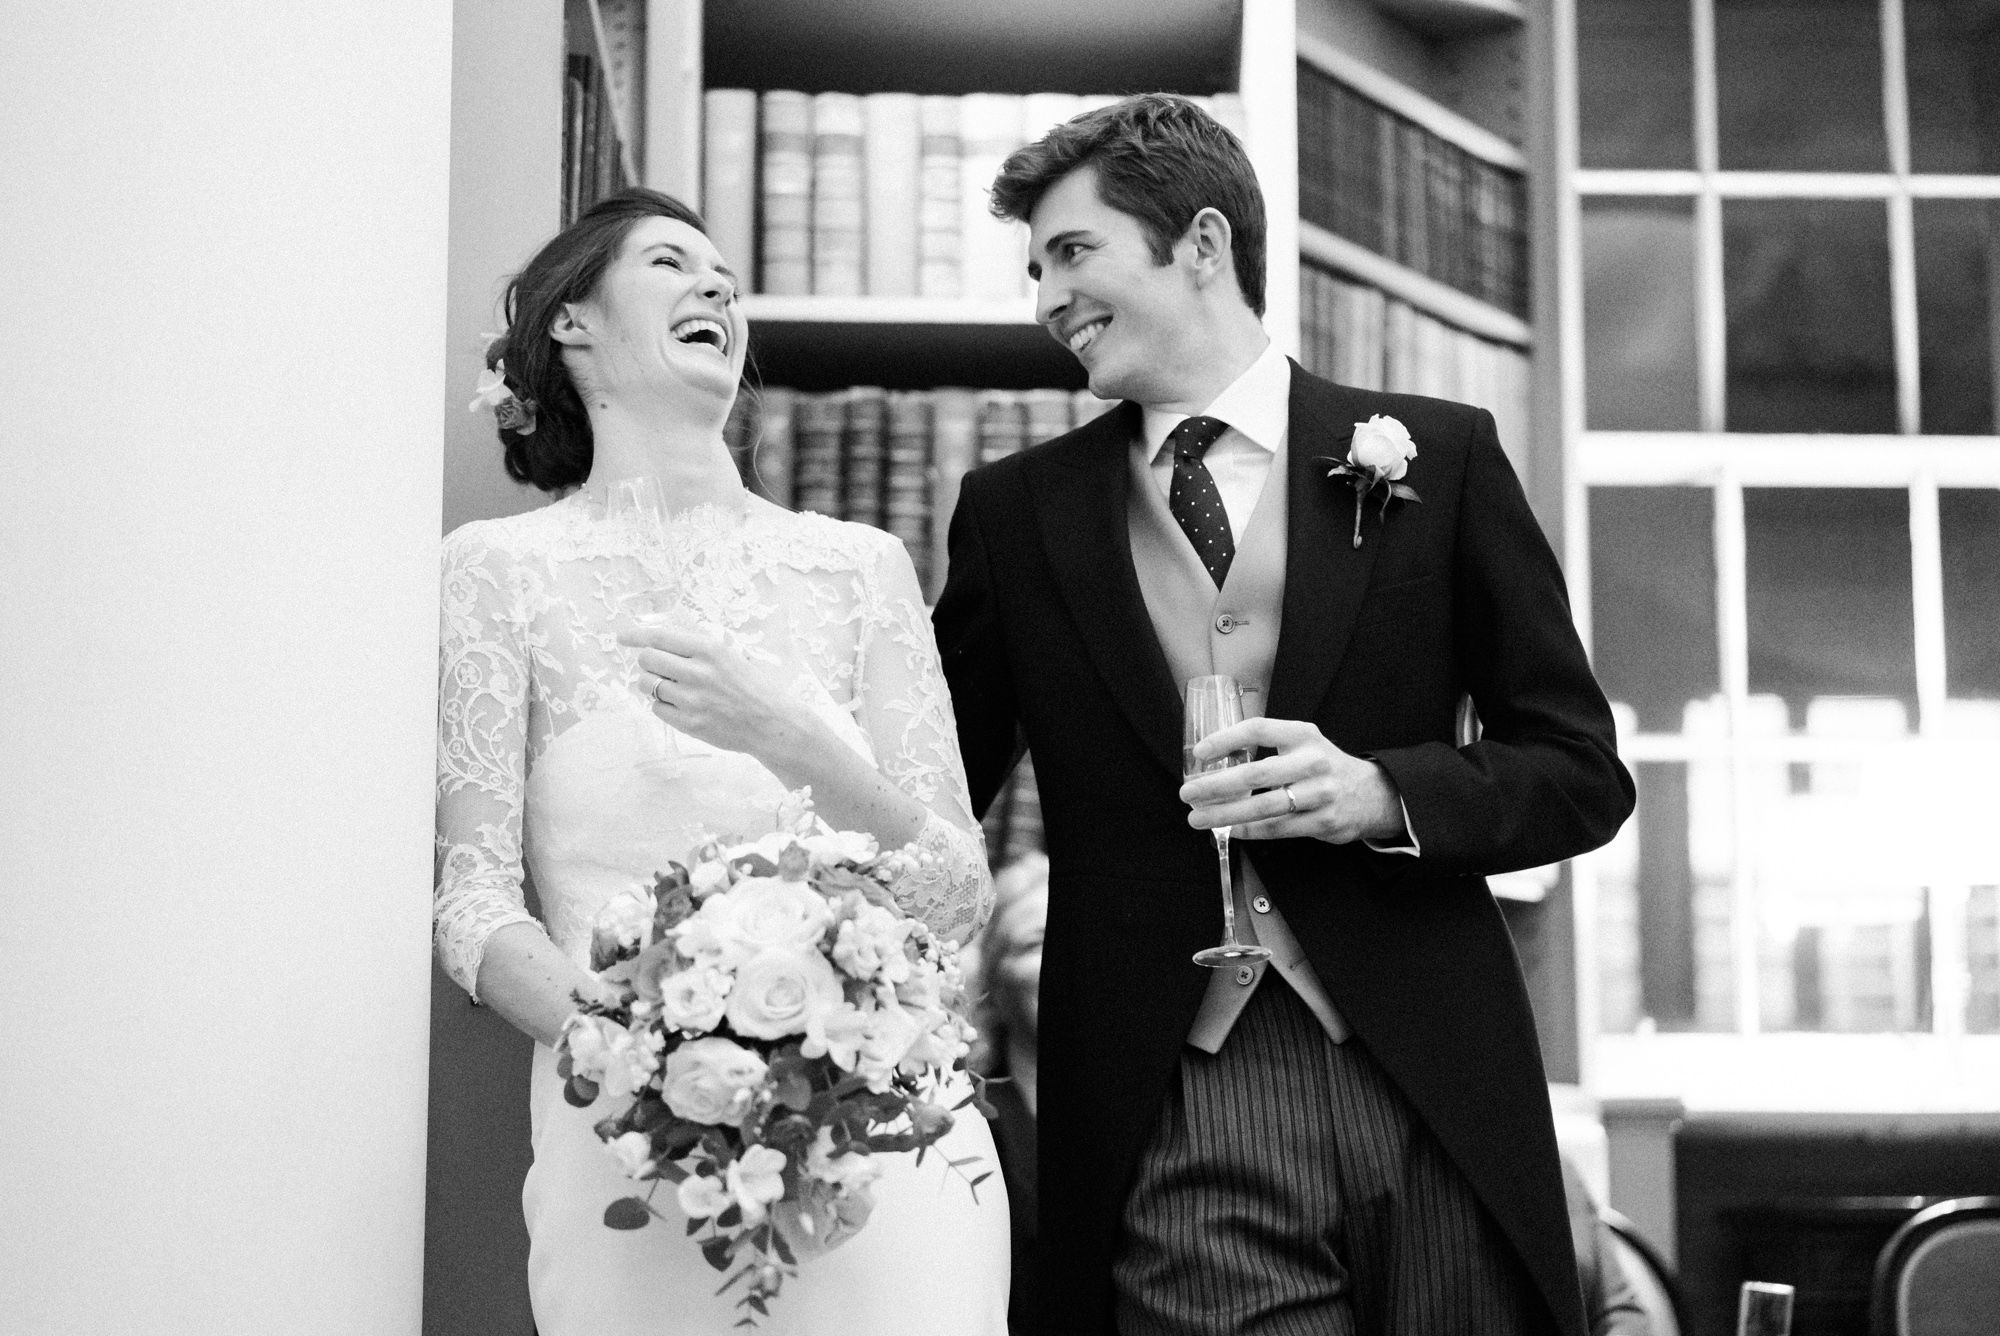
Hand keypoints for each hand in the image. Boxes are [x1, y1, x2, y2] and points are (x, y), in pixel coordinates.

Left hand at [616, 621, 807, 758]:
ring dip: (653, 684)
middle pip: (647, 660)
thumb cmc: (751, 686)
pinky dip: (664, 705)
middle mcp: (698, 672)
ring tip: (672, 688)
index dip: (637, 635)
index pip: (661, 637)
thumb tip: (659, 641)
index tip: (622, 637)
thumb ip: (697, 648)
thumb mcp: (730, 655)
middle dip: (648, 662)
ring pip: (647, 685)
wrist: (770, 722)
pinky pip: (657, 708)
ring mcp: (692, 699)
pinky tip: (682, 705)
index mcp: (709, 650)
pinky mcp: (689, 723)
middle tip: (660, 668)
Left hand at [1179, 717, 1406, 844]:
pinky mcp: (1323, 821)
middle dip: (1216, 785)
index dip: (1226, 739)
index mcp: (1303, 735)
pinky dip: (1250, 830)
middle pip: (1256, 773)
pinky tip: (1230, 829)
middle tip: (1188, 792)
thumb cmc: (1323, 767)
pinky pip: (1278, 828)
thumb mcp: (1302, 744)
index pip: (1258, 729)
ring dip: (1226, 814)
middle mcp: (1312, 762)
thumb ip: (1268, 746)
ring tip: (1199, 817)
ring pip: (1264, 807)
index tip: (1200, 752)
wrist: (1372, 794)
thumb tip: (1215, 758)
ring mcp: (1320, 793)